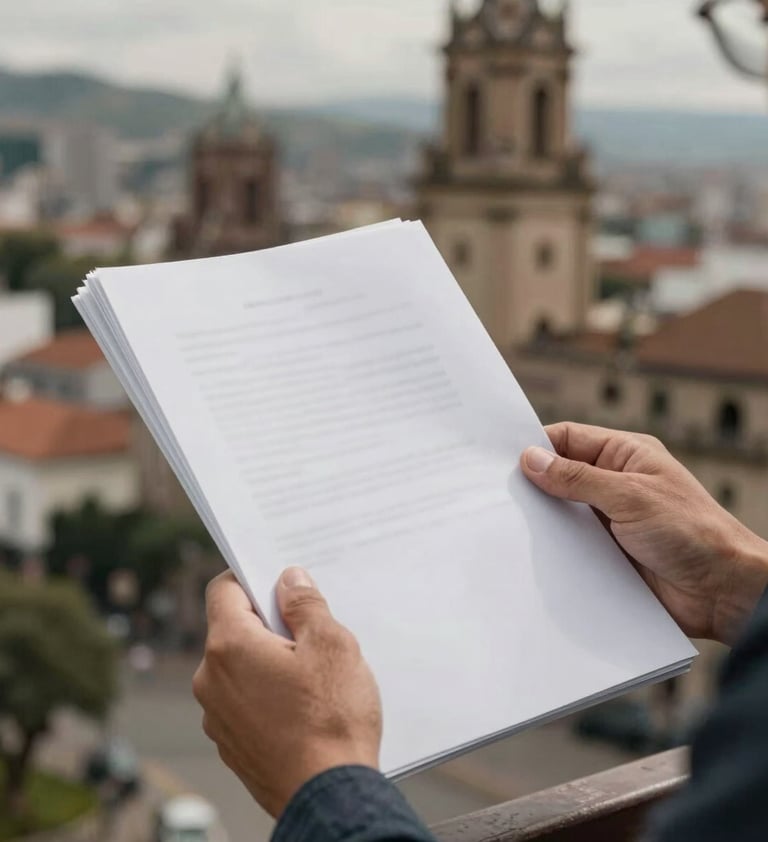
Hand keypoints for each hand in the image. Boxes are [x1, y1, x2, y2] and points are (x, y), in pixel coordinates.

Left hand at [193, 568, 381, 817]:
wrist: (330, 797)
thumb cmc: (332, 719)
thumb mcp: (331, 644)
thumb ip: (305, 604)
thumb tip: (289, 580)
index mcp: (229, 647)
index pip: (222, 590)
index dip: (250, 578)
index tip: (279, 583)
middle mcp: (211, 680)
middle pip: (232, 629)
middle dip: (268, 624)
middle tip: (310, 632)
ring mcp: (217, 716)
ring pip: (239, 667)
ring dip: (268, 661)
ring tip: (312, 677)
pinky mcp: (231, 744)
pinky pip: (243, 701)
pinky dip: (266, 694)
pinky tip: (303, 707)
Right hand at [522, 423, 767, 644]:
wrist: (724, 592)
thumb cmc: (693, 532)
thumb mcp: (630, 496)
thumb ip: (577, 478)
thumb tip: (532, 459)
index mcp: (625, 456)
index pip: (568, 438)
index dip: (536, 445)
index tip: (503, 458)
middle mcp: (615, 484)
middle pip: (561, 475)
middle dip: (534, 484)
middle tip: (497, 493)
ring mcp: (610, 519)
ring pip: (562, 512)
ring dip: (544, 519)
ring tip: (509, 523)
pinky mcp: (607, 553)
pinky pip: (571, 545)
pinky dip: (554, 548)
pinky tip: (534, 554)